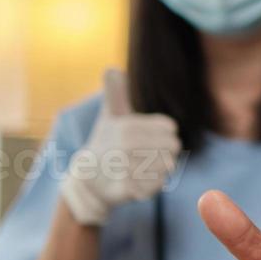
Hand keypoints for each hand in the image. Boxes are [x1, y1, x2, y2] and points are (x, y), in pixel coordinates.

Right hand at [59, 68, 180, 226]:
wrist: (87, 180)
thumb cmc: (105, 143)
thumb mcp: (110, 116)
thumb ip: (115, 94)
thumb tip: (111, 69)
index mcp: (128, 126)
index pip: (170, 128)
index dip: (163, 134)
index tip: (147, 139)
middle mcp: (127, 146)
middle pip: (173, 147)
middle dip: (165, 152)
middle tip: (147, 155)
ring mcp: (127, 169)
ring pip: (168, 166)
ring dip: (159, 168)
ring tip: (142, 167)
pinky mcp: (128, 190)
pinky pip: (158, 185)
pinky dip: (153, 184)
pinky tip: (139, 180)